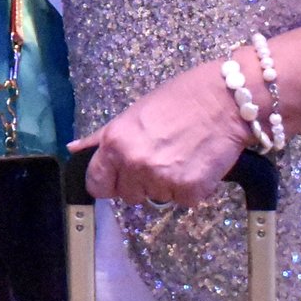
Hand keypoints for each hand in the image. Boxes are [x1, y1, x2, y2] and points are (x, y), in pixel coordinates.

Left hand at [73, 59, 253, 205]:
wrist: (225, 100)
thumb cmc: (180, 100)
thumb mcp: (133, 113)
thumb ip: (103, 137)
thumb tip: (75, 148)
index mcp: (115, 143)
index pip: (96, 184)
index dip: (108, 182)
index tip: (120, 177)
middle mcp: (134, 163)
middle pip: (127, 195)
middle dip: (141, 182)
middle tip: (161, 157)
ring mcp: (162, 179)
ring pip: (156, 198)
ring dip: (168, 185)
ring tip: (181, 156)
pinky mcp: (190, 191)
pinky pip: (183, 201)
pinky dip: (191, 188)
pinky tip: (198, 164)